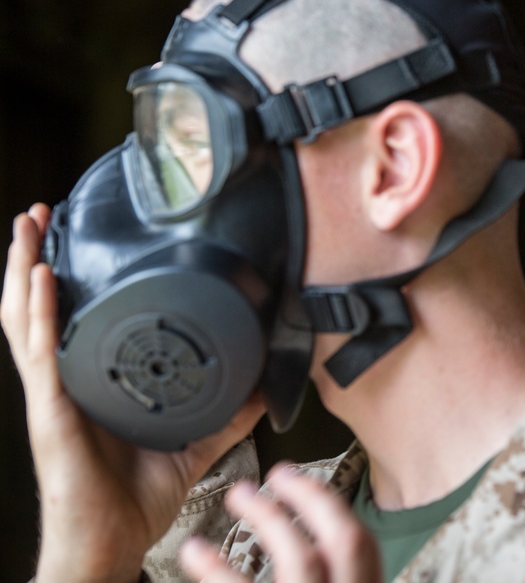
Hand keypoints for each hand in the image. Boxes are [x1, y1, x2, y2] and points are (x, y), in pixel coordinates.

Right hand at [1, 203, 264, 582]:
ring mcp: (54, 395)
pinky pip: (41, 354)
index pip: (78, 321)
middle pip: (41, 308)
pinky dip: (38, 312)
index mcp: (95, 385)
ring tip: (29, 227)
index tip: (80, 240)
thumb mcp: (193, 445)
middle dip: (37, 258)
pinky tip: (38, 278)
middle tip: (42, 214)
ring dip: (24, 269)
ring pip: (27, 320)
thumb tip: (265, 386)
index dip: (71, 280)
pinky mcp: (50, 412)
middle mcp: (68, 383)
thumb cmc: (134, 501)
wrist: (111, 544)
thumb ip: (228, 414)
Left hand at [179, 465, 381, 582]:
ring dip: (269, 519)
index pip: (363, 545)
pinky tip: (195, 552)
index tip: (301, 478)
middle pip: (347, 540)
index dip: (332, 505)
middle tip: (279, 472)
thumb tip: (312, 541)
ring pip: (302, 562)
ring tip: (239, 495)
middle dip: (313, 497)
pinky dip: (216, 569)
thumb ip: (327, 570)